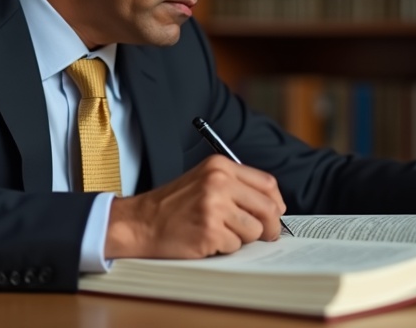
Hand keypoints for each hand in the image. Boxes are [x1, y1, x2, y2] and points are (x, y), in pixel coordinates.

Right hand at [104, 155, 285, 258]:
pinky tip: (206, 240)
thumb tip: (272, 207)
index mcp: (220, 167)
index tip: (274, 214)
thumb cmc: (172, 205)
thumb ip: (236, 186)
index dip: (275, 203)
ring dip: (242, 238)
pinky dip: (224, 248)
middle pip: (268, 208)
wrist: (140, 222)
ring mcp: (214, 208)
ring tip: (220, 233)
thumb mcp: (203, 180)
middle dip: (270, 227)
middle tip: (264, 235)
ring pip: (254, 230)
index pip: (267, 183)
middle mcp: (219, 183)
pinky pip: (234, 246)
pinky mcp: (209, 232)